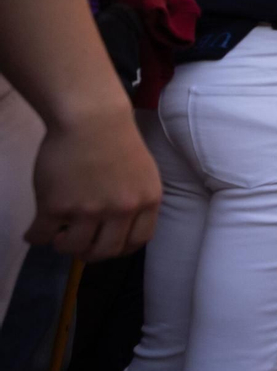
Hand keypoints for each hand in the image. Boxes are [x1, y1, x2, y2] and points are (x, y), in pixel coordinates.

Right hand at [27, 108, 161, 259]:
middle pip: (106, 251)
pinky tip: (35, 232)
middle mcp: (122, 210)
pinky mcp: (57, 206)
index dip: (121, 248)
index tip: (108, 246)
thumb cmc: (115, 139)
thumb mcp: (142, 172)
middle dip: (90, 254)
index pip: (138, 241)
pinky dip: (36, 237)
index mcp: (147, 201)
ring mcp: (89, 210)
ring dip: (64, 246)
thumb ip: (136, 198)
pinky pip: (42, 235)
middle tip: (79, 246)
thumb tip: (123, 225)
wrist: (90, 116)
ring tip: (58, 237)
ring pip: (74, 247)